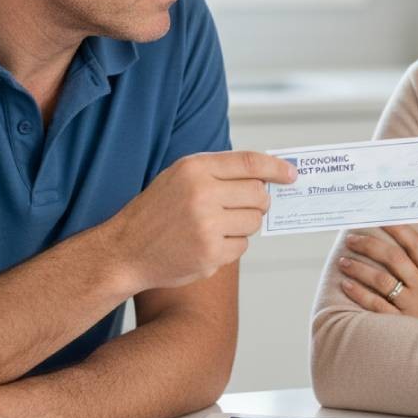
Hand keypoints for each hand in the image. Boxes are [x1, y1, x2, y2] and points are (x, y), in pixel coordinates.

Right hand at [117, 150, 296, 291]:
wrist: (125, 250)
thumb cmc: (157, 210)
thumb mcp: (179, 176)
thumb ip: (218, 172)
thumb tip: (266, 176)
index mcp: (195, 168)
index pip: (249, 163)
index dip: (276, 168)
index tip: (291, 175)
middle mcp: (202, 194)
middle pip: (258, 194)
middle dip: (257, 201)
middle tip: (242, 206)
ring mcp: (207, 225)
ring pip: (253, 221)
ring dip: (243, 224)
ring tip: (216, 225)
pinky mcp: (210, 254)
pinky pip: (242, 246)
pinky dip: (232, 245)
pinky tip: (208, 243)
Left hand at [338, 224, 417, 323]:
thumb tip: (403, 254)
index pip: (416, 245)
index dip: (399, 229)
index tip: (381, 218)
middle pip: (394, 258)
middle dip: (370, 245)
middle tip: (352, 239)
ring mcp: (412, 305)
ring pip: (382, 279)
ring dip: (359, 268)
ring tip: (343, 262)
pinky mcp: (401, 324)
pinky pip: (376, 305)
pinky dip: (359, 293)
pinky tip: (346, 285)